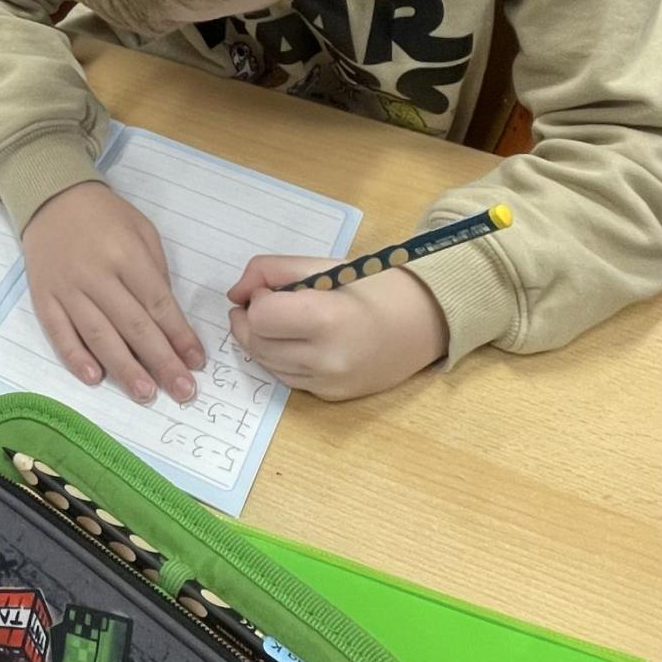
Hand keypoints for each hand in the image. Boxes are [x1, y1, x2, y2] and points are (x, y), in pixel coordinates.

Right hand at [21, 181, 205, 403]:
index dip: (179, 336)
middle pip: (133, 325)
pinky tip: (96, 378)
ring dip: (125, 368)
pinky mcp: (44, 297)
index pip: (157, 304)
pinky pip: (59, 333)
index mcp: (125, 254)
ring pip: (98, 335)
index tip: (196, 361)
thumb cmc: (105, 215)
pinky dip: (76, 358)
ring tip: (147, 394)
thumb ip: (156, 273)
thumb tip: (168, 321)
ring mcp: (67, 288)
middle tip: (183, 391)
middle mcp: (96, 274)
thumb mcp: (141, 231)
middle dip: (161, 361)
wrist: (51, 198)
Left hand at [227, 258, 447, 401]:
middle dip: (249, 322)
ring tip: (281, 320)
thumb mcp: (324, 264)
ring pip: (266, 365)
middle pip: (257, 344)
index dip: (256, 300)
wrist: (426, 322)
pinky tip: (299, 340)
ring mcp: (329, 383)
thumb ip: (272, 271)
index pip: (261, 317)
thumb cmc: (375, 286)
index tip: (269, 289)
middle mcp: (328, 359)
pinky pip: (286, 378)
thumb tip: (235, 293)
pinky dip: (281, 358)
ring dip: (261, 341)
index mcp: (329, 320)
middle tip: (263, 303)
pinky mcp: (330, 396)